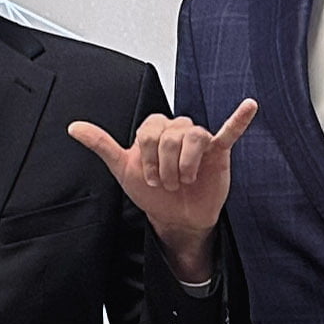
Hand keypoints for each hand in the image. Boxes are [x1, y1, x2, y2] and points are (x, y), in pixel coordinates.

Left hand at [69, 100, 259, 284]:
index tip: (150, 178)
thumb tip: (74, 127)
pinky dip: (239, 119)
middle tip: (167, 184)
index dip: (148, 156)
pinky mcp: (218, 151)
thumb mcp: (122, 168)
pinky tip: (249, 106)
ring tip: (184, 181)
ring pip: (192, 137)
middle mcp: (177, 131)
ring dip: (184, 165)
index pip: (150, 129)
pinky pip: (229, 131)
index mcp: (155, 131)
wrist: (176, 217)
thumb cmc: (152, 191)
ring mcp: (199, 140)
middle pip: (171, 134)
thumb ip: (102, 145)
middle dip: (165, 165)